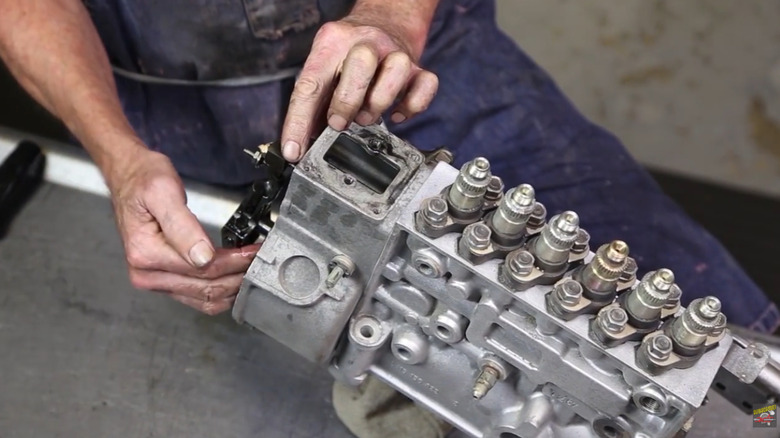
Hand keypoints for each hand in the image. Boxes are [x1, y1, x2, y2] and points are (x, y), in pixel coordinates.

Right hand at [108, 149, 259, 313]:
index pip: (203, 269)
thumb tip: (202, 257)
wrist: (129, 176)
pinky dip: (221, 291)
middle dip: (238, 276)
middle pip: (206, 289)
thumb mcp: (162, 192)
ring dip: (232, 288)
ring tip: (252, 269)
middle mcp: (147, 274)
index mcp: (145, 253)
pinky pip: (198, 298)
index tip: (255, 252)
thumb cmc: (143, 179)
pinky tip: (236, 277)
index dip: (234, 262)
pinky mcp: (164, 281)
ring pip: (204, 299)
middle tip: (261, 261)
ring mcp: (155, 280)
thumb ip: (182, 225)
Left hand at [280, 15, 438, 160]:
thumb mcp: (322, 70)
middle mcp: (365, 43)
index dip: (299, 121)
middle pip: (361, 63)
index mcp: (332, 42)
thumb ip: (312, 105)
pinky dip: (412, 106)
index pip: (311, 83)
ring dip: (380, 102)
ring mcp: (394, 53)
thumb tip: (299, 145)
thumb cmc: (347, 56)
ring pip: (397, 70)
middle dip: (347, 101)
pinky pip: (426, 85)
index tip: (295, 150)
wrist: (385, 23)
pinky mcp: (418, 68)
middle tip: (339, 123)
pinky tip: (396, 115)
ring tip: (366, 117)